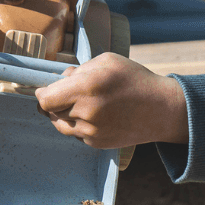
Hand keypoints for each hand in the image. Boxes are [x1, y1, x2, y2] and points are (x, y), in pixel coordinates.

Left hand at [34, 53, 188, 147]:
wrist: (162, 110)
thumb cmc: (135, 80)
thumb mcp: (107, 61)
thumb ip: (79, 69)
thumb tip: (60, 79)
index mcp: (86, 87)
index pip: (45, 98)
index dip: (41, 94)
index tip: (45, 89)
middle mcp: (86, 112)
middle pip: (51, 111)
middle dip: (56, 101)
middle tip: (70, 94)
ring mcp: (91, 132)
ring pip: (61, 125)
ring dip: (65, 114)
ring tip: (83, 104)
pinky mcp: (97, 144)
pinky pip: (77, 134)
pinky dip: (80, 125)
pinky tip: (97, 115)